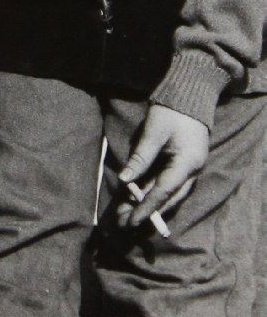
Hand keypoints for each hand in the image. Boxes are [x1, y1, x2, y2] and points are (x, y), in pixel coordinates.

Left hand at [117, 103, 209, 226]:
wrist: (191, 94)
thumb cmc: (172, 111)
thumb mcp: (153, 133)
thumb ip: (140, 158)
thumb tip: (124, 180)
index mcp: (187, 163)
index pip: (164, 191)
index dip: (146, 207)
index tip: (131, 220)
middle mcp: (192, 171)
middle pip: (169, 198)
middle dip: (147, 211)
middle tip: (124, 222)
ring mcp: (190, 168)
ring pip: (170, 193)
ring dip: (150, 203)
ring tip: (127, 213)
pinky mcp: (184, 164)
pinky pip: (169, 183)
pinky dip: (155, 191)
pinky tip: (139, 197)